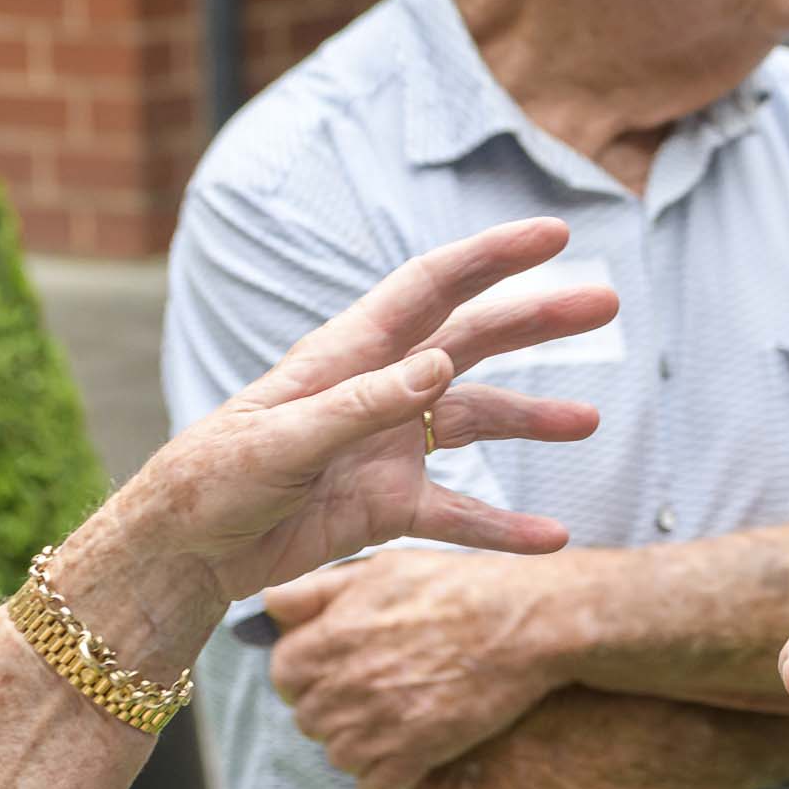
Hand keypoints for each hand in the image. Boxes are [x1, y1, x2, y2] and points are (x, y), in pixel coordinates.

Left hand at [76, 219, 614, 651]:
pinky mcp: (385, 505)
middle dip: (536, 320)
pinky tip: (549, 537)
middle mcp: (379, 389)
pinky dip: (502, 524)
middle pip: (472, 341)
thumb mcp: (284, 439)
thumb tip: (443, 364)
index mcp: (348, 352)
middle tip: (605, 303)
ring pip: (476, 420)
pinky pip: (457, 510)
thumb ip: (363, 404)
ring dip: (532, 419)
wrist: (183, 552)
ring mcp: (387, 446)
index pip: (432, 287)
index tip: (554, 236)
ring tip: (590, 421)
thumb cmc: (215, 477)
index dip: (493, 256)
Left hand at [263, 551, 555, 788]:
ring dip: (357, 741)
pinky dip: (386, 773)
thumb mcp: (381, 569)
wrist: (524, 623)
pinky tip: (409, 746)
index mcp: (330, 639)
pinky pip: (373, 785)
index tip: (333, 664)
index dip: (307, 669)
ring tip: (393, 714)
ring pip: (338, 754)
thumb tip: (271, 607)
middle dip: (331, 706)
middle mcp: (344, 686)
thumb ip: (316, 590)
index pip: (284, 673)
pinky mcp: (413, 755)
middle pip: (308, 717)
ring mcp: (377, 726)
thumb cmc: (457, 588)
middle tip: (371, 688)